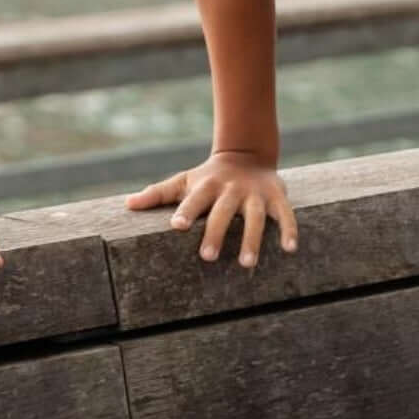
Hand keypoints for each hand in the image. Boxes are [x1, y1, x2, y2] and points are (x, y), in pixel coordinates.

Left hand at [124, 149, 298, 268]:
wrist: (246, 154)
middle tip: (207, 257)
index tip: (177, 225)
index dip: (186, 211)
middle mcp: (231, 189)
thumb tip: (127, 204)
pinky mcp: (276, 197)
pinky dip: (289, 230)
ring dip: (252, 239)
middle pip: (223, 211)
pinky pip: (286, 215)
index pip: (194, 199)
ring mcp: (254, 194)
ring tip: (246, 264)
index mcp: (206, 186)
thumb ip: (158, 194)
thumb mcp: (184, 181)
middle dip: (215, 232)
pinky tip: (291, 249)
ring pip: (255, 217)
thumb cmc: (208, 178)